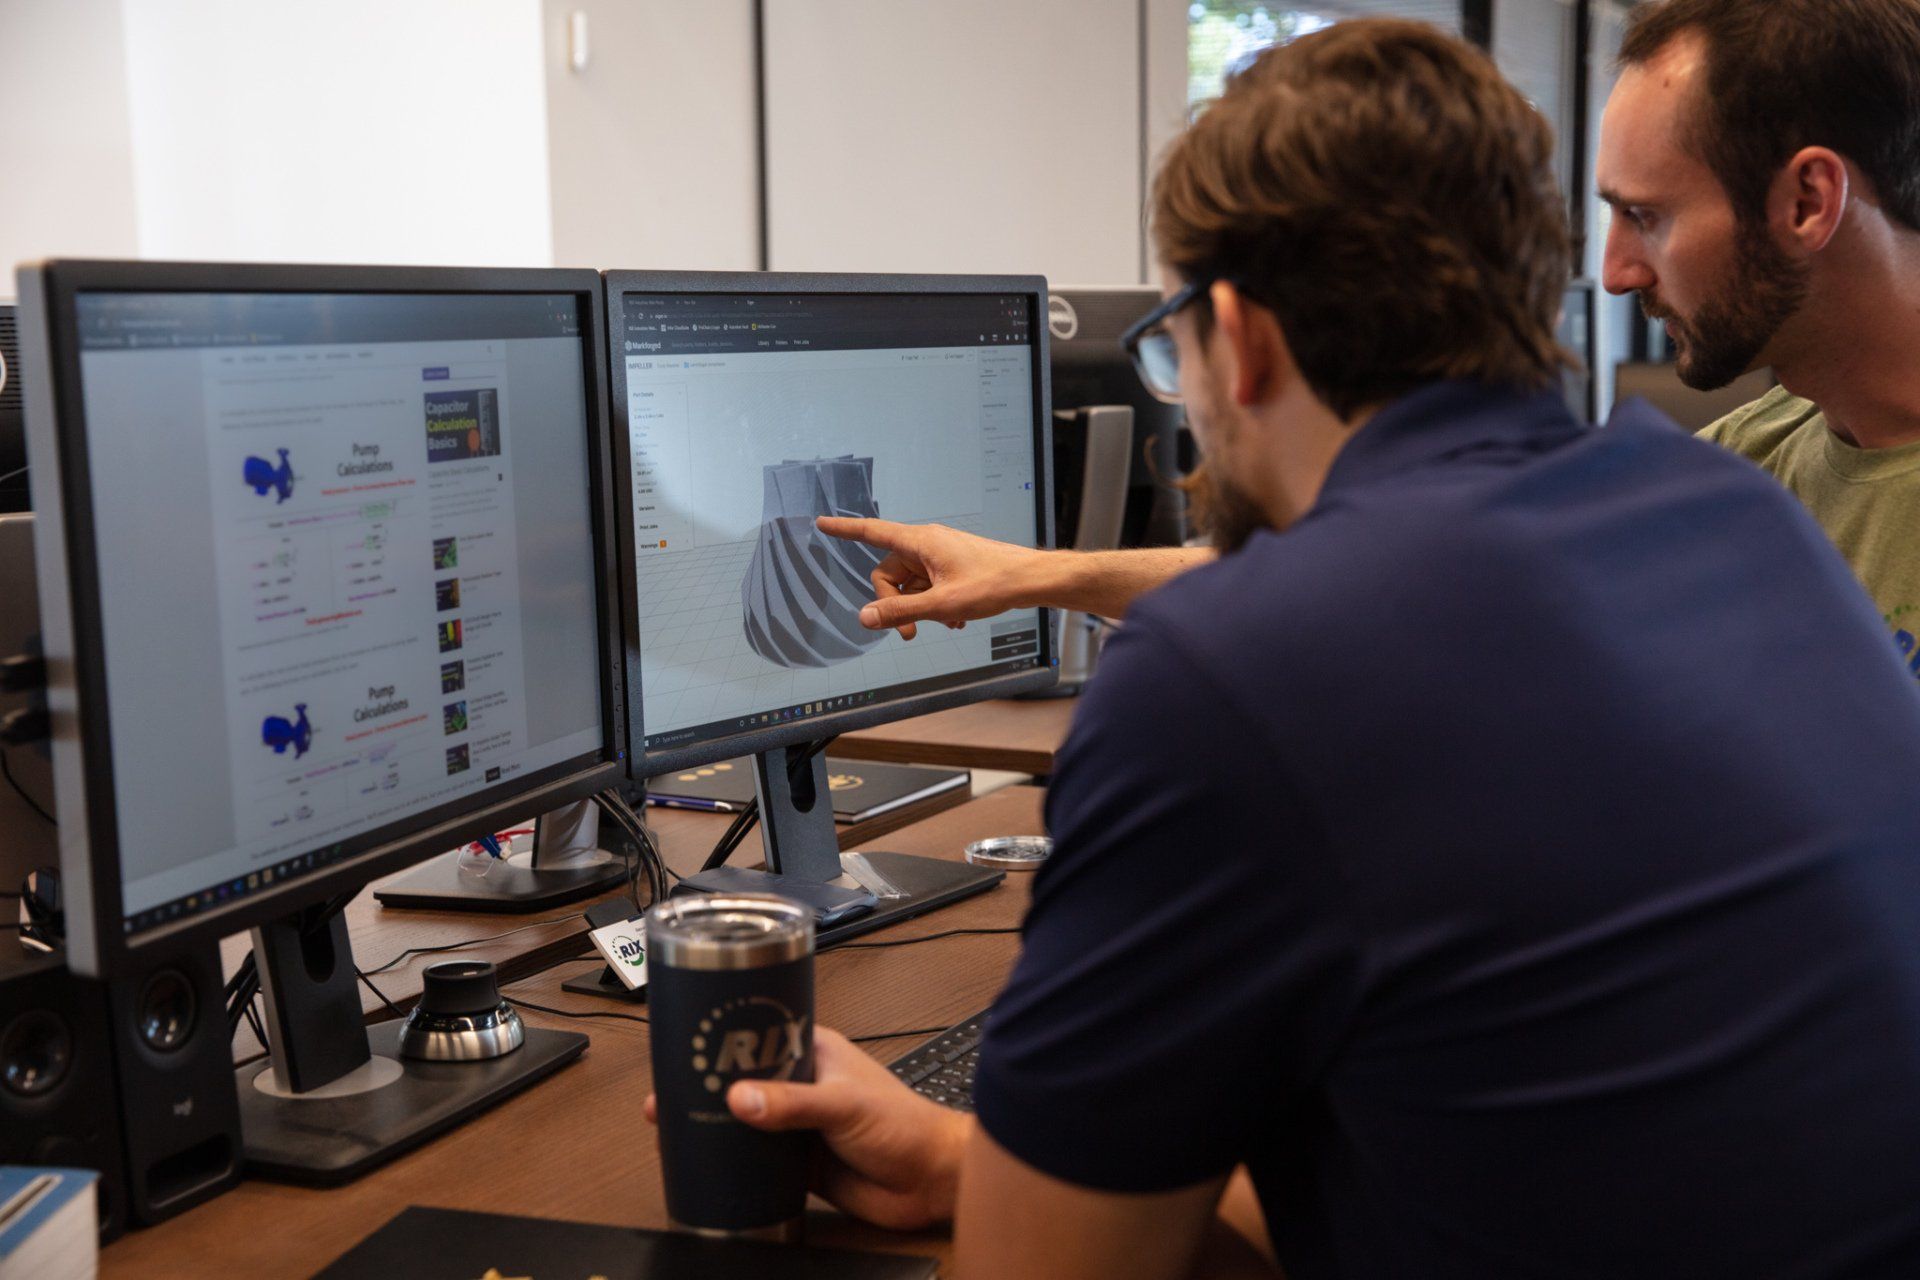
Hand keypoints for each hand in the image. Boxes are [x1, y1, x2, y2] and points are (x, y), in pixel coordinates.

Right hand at [645, 1026, 969, 1230]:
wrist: (930, 1180)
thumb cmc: (906, 1124)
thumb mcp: (844, 1103)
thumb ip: (793, 1103)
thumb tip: (740, 1098)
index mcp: (814, 1052)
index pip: (759, 1034)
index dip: (724, 1036)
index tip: (688, 1041)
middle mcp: (802, 1085)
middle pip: (744, 1078)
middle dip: (708, 1082)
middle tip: (667, 1088)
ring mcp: (798, 1124)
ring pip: (746, 1119)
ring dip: (717, 1122)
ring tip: (674, 1122)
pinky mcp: (798, 1162)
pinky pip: (756, 1159)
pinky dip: (733, 1160)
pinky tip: (708, 1162)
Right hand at [816, 516, 1046, 639]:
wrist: (1029, 580)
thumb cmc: (991, 583)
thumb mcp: (941, 604)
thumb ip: (900, 611)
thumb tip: (865, 617)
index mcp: (920, 542)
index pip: (871, 532)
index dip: (845, 530)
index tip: (822, 524)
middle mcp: (926, 544)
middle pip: (889, 573)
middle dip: (895, 604)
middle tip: (913, 633)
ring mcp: (940, 555)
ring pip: (911, 584)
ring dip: (920, 607)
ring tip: (946, 624)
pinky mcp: (952, 566)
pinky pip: (929, 585)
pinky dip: (935, 604)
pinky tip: (956, 621)